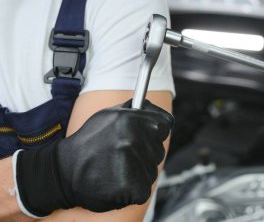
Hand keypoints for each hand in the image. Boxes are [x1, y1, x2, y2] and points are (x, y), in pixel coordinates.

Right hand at [13, 100, 173, 217]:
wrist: (64, 172)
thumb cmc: (88, 143)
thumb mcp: (108, 115)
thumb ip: (133, 109)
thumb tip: (151, 107)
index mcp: (132, 119)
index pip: (165, 124)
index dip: (156, 131)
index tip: (146, 137)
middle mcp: (134, 139)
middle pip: (159, 150)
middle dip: (145, 154)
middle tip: (122, 156)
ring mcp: (134, 163)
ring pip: (152, 170)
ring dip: (138, 173)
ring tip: (116, 169)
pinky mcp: (132, 187)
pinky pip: (143, 189)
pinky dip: (133, 190)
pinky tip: (116, 182)